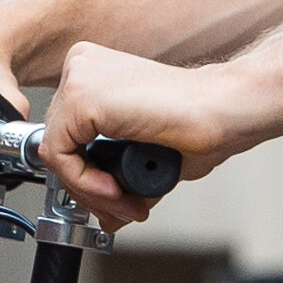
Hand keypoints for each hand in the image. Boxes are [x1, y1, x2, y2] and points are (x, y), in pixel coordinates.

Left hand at [39, 43, 257, 227]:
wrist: (225, 109)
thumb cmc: (199, 122)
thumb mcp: (145, 153)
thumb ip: (118, 177)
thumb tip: (106, 216)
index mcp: (93, 72)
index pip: (66, 133)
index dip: (87, 176)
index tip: (118, 199)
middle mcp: (81, 67)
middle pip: (59, 142)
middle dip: (89, 188)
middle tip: (123, 210)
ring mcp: (78, 77)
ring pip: (57, 152)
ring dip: (90, 191)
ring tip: (125, 206)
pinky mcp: (80, 97)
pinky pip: (61, 155)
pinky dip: (85, 183)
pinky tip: (116, 190)